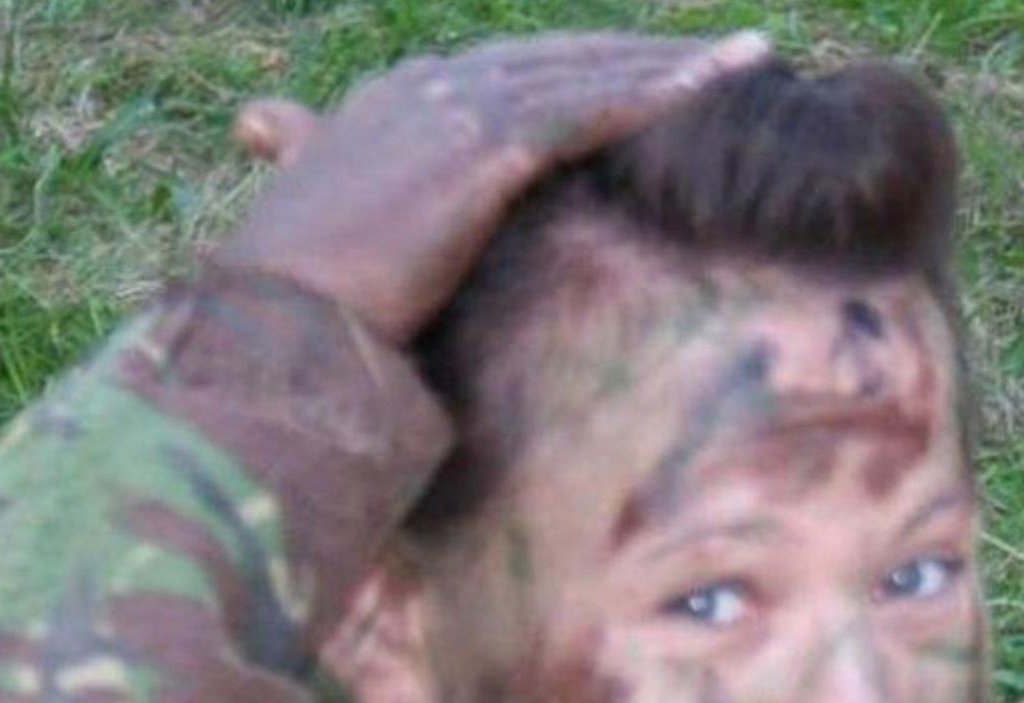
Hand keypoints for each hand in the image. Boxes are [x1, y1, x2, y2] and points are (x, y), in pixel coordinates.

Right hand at [216, 30, 771, 343]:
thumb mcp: (326, 230)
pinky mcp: (483, 151)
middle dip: (646, 54)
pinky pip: (587, 110)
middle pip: (562, 57)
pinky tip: (711, 87)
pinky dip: (653, 93)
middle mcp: (425, 87)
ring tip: (750, 60)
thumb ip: (337, 188)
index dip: (590, 67)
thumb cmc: (293, 304)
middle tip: (730, 54)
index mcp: (392, 99)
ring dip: (674, 64)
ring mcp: (454, 111)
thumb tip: (289, 167)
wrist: (273, 326)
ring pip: (587, 73)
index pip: (513, 69)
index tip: (653, 72)